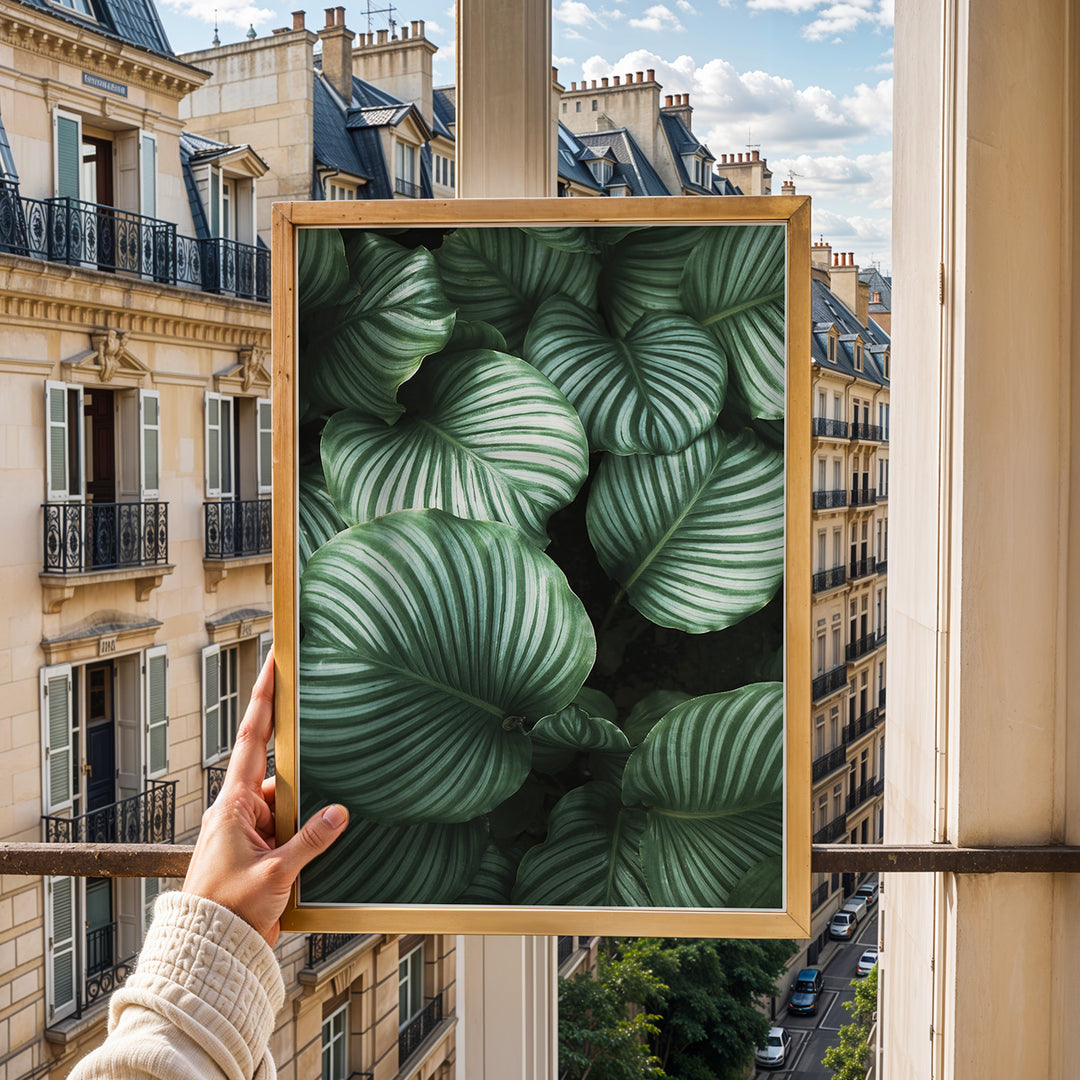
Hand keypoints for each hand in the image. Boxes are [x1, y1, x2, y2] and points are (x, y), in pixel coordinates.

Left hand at [183, 648, 347, 944]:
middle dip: (303, 767)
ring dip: (306, 814)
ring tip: (320, 832)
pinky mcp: (257, 851)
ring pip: (286, 804)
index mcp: (233, 803)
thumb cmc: (228, 911)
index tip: (275, 663)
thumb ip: (310, 840)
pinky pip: (287, 829)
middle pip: (278, 772)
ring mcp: (246, 831)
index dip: (265, 698)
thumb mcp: (276, 873)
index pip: (253, 738)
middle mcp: (237, 810)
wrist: (208, 951)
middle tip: (324, 738)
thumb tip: (340, 812)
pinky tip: (322, 845)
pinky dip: (305, 834)